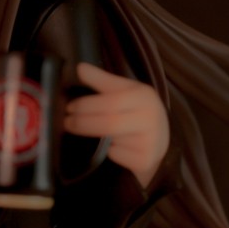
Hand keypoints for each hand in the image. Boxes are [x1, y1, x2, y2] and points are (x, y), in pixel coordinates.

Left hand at [64, 63, 169, 188]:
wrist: (160, 139)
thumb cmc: (137, 111)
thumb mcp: (124, 90)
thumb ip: (101, 79)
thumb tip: (79, 67)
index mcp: (144, 97)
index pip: (110, 102)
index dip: (86, 105)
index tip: (70, 107)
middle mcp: (150, 118)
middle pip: (108, 123)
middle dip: (82, 123)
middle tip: (68, 122)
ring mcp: (149, 141)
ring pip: (110, 141)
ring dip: (93, 137)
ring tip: (83, 131)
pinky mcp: (144, 160)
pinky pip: (115, 155)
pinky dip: (107, 152)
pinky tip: (109, 147)